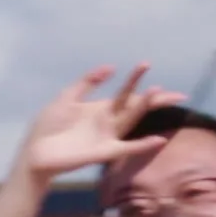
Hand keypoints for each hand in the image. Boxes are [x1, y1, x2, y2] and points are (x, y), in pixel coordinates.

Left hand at [21, 65, 182, 181]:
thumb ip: (87, 82)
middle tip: (179, 93)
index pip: (126, 95)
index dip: (138, 81)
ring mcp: (109, 136)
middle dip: (156, 98)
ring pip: (132, 119)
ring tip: (159, 93)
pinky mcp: (105, 151)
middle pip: (137, 107)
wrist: (36, 152)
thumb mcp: (67, 98)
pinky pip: (128, 148)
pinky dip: (144, 145)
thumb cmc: (49, 126)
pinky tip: (159, 140)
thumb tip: (111, 67)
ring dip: (145, 107)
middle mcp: (109, 121)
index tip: (148, 65)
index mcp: (101, 108)